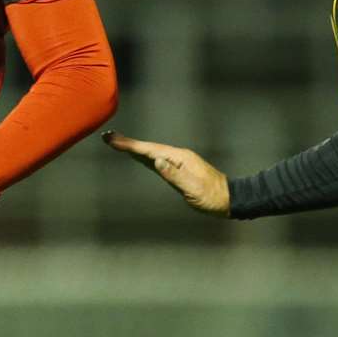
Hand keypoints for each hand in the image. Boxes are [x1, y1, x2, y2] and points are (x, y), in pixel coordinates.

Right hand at [101, 130, 229, 216]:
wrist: (229, 199)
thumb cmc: (211, 197)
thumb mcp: (192, 188)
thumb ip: (174, 174)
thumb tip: (156, 160)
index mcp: (180, 158)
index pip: (150, 150)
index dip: (130, 145)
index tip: (113, 139)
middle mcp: (178, 156)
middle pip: (148, 147)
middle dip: (128, 143)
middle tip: (108, 137)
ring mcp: (179, 161)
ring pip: (152, 152)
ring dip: (134, 148)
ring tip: (117, 143)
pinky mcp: (179, 169)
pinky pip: (157, 159)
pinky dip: (144, 156)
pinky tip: (138, 156)